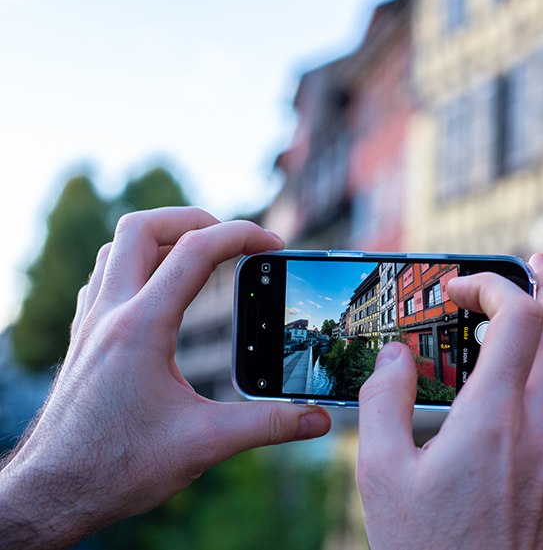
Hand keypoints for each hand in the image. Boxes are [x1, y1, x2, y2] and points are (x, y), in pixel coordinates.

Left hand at [0, 207, 330, 549]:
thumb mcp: (204, 445)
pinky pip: (104, 279)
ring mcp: (89, 325)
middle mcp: (109, 315)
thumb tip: (319, 420)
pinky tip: (160, 293)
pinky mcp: (82, 341)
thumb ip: (268, 426)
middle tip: (232, 237)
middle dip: (193, 219)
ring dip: (160, 239)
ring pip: (116, 249)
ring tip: (201, 255)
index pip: (194, 251)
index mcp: (140, 327)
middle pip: (142, 228)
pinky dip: (137, 266)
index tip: (274, 244)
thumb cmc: (117, 469)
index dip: (242, 235)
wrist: (53, 493)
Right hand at [357, 253, 542, 549]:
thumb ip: (384, 400)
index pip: (521, 317)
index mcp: (495, 418)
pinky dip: (534, 372)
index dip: (492, 284)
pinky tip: (495, 386)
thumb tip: (395, 356)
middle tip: (530, 261)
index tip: (455, 288)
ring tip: (499, 323)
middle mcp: (539, 427)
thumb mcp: (382, 474)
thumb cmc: (424, 549)